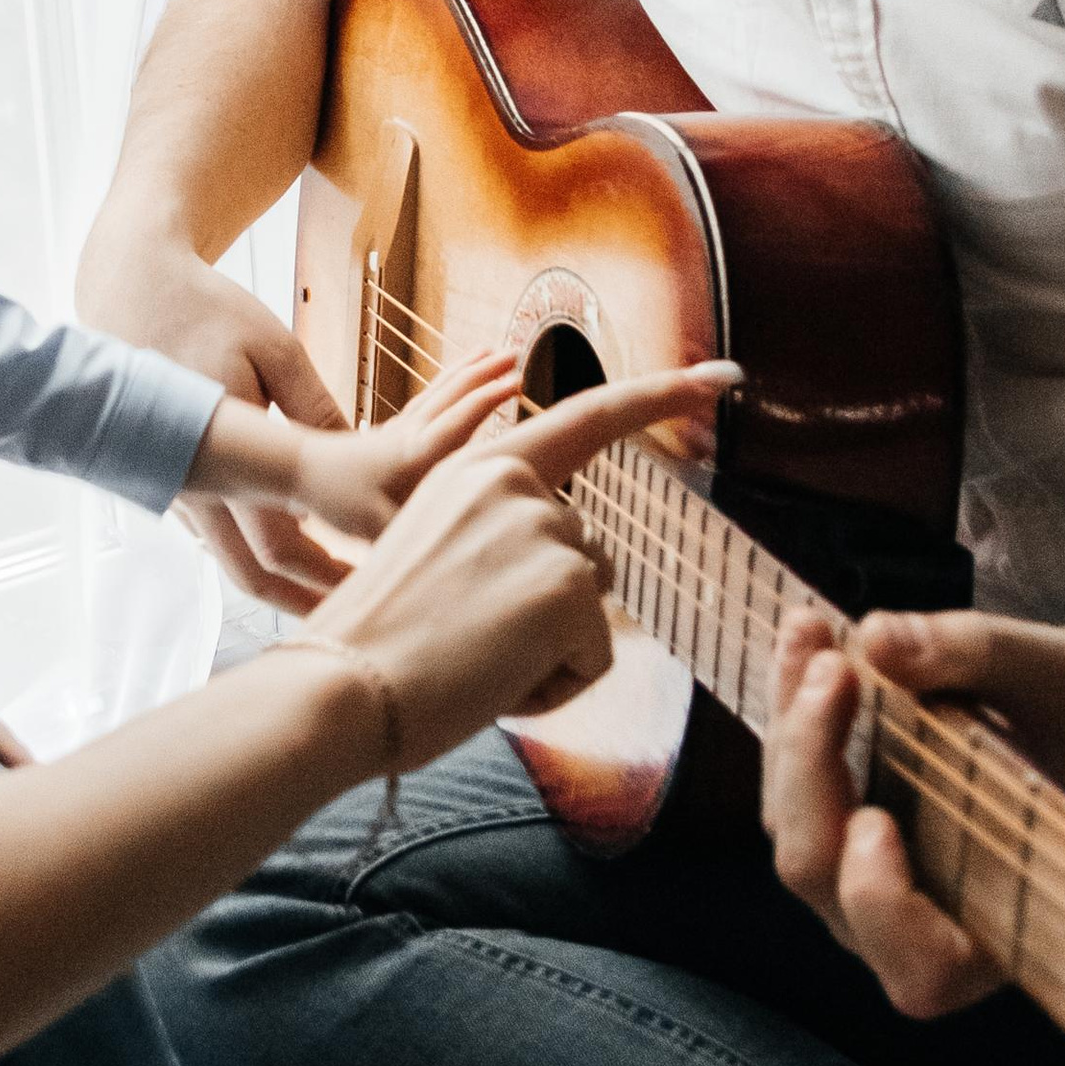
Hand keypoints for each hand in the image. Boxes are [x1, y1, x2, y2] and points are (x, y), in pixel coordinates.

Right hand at [80, 235, 351, 615]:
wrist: (127, 286)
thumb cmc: (204, 308)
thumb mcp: (272, 348)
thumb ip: (316, 406)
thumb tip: (361, 451)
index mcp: (222, 454)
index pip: (281, 543)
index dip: (330, 572)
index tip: (376, 582)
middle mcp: (192, 483)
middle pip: (251, 574)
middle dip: (307, 603)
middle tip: (358, 618)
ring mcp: (175, 483)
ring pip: (228, 558)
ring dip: (281, 582)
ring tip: (334, 596)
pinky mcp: (168, 472)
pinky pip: (212, 531)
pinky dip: (252, 548)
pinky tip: (289, 552)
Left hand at [253, 348, 520, 543]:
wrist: (297, 472)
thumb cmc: (335, 500)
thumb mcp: (373, 525)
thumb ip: (411, 532)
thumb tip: (448, 546)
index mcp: (414, 453)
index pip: (459, 420)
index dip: (489, 400)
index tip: (517, 380)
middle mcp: (410, 434)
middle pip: (453, 394)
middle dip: (485, 371)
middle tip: (515, 350)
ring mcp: (399, 430)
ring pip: (439, 392)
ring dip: (466, 370)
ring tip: (487, 351)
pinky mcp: (388, 434)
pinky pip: (424, 402)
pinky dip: (444, 387)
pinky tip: (449, 385)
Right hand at [305, 363, 737, 761]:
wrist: (339, 689)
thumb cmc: (379, 646)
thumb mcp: (437, 557)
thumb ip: (499, 540)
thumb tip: (567, 574)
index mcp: (480, 469)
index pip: (587, 419)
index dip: (661, 396)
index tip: (725, 376)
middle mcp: (516, 484)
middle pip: (588, 559)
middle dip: (550, 616)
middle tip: (464, 643)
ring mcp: (545, 530)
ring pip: (591, 611)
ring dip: (549, 653)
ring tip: (472, 662)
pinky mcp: (567, 586)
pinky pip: (595, 660)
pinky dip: (555, 687)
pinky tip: (493, 681)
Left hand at [762, 604, 1064, 1018]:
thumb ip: (980, 656)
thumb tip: (878, 637)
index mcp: (996, 939)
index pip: (919, 969)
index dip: (882, 907)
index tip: (878, 822)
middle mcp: (913, 930)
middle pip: (819, 872)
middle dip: (811, 763)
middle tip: (837, 667)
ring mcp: (863, 886)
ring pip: (790, 824)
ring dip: (791, 724)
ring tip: (815, 633)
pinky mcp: (838, 833)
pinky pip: (792, 784)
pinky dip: (792, 710)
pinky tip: (808, 639)